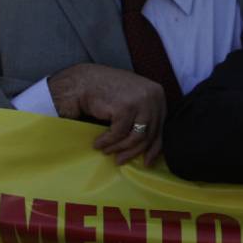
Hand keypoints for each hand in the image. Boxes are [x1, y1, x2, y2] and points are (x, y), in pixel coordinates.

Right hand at [48, 63, 165, 165]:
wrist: (83, 79)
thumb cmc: (107, 91)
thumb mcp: (133, 100)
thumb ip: (144, 117)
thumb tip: (150, 148)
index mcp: (158, 94)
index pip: (160, 127)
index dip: (153, 148)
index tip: (146, 162)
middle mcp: (153, 97)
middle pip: (149, 135)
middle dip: (133, 152)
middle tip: (120, 161)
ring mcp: (140, 101)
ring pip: (135, 138)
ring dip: (119, 148)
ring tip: (107, 152)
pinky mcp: (124, 108)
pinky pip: (118, 134)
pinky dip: (107, 142)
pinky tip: (98, 143)